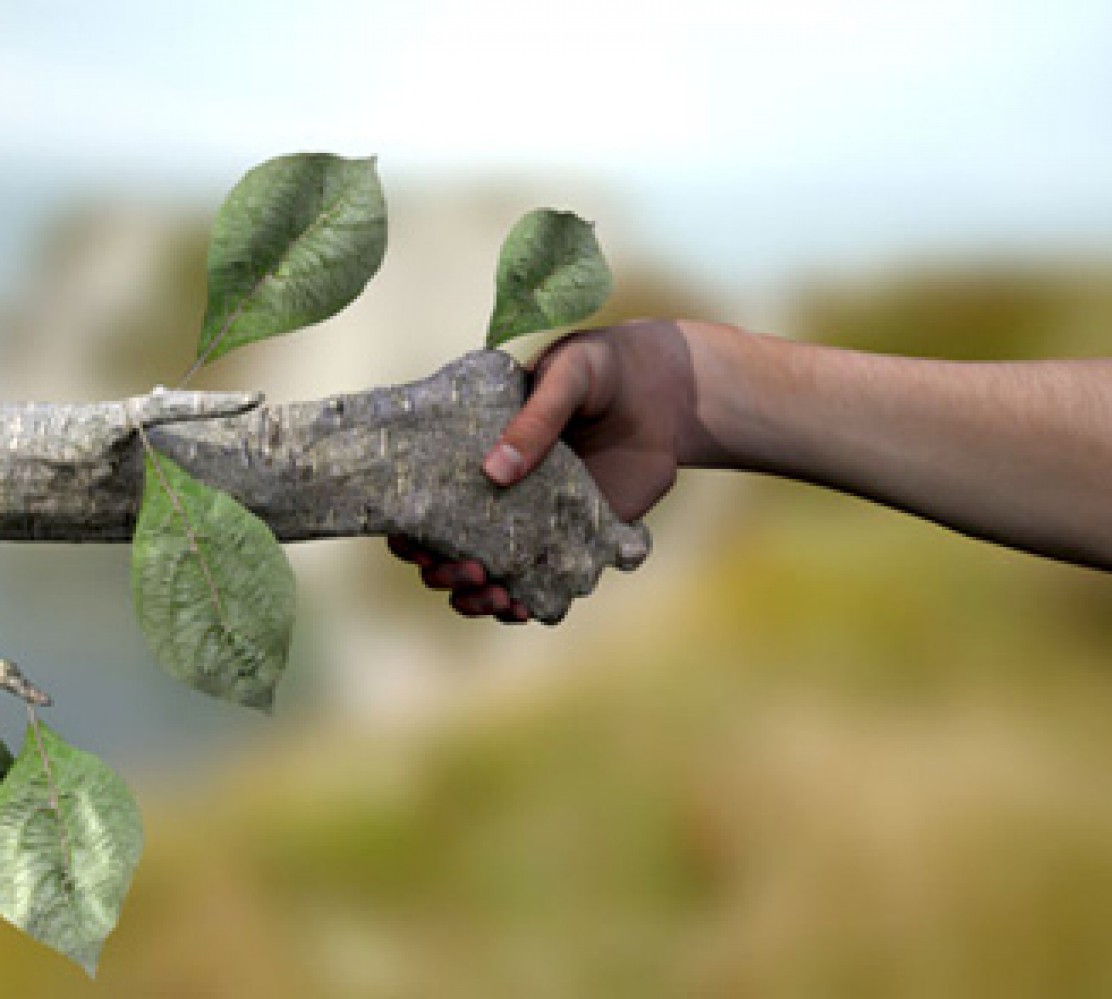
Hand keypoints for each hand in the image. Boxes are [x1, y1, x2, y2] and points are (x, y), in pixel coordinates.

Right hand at [388, 319, 699, 621]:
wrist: (663, 392)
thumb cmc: (601, 370)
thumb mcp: (567, 376)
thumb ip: (535, 419)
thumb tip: (495, 472)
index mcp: (475, 451)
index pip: (425, 497)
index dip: (408, 527)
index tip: (412, 541)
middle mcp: (496, 493)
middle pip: (445, 549)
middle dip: (441, 571)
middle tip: (465, 568)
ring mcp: (534, 521)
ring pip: (488, 576)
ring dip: (477, 598)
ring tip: (495, 594)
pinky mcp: (575, 540)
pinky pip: (542, 583)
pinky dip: (527, 604)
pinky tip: (524, 608)